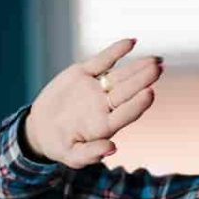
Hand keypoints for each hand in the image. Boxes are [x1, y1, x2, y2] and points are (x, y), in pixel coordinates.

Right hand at [24, 38, 162, 167]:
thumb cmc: (60, 146)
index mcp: (105, 125)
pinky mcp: (85, 73)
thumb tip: (112, 149)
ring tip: (155, 59)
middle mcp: (105, 106)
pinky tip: (132, 42)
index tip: (150, 93)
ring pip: (120, 75)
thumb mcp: (71, 156)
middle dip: (143, 80)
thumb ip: (90, 154)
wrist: (40, 127)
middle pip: (128, 91)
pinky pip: (103, 60)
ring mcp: (97, 88)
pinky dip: (116, 51)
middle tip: (158, 69)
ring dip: (137, 66)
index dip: (138, 104)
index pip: (126, 114)